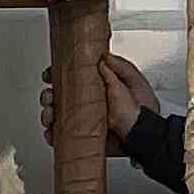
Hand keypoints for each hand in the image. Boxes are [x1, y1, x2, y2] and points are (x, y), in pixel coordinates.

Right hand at [36, 54, 153, 144]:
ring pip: (57, 116)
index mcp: (99, 86)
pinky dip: (53, 135)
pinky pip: (62, 136)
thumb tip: (101, 56)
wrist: (145, 137)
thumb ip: (116, 67)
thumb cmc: (142, 111)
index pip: (72, 77)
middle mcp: (88, 103)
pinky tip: (53, 133)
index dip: (58, 75)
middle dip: (48, 96)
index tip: (50, 75)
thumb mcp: (132, 82)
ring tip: (51, 116)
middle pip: (59, 96)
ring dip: (48, 114)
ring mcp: (84, 120)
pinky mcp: (83, 136)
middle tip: (50, 98)